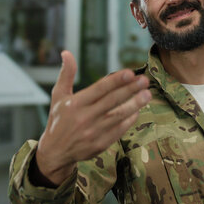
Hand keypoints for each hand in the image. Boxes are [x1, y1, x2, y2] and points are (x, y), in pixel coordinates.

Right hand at [35, 51, 150, 185]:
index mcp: (75, 104)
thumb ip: (66, 74)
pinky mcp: (101, 144)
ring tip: (147, 94)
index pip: (99, 89)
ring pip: (118, 115)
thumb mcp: (58, 96)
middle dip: (130, 89)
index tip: (130, 73)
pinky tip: (138, 110)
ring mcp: (94, 132)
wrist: (55, 152)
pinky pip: (119, 129)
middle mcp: (85, 117)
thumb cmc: (58, 119)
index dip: (116, 81)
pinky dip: (129, 119)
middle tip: (145, 80)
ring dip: (135, 104)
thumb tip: (66, 52)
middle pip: (112, 101)